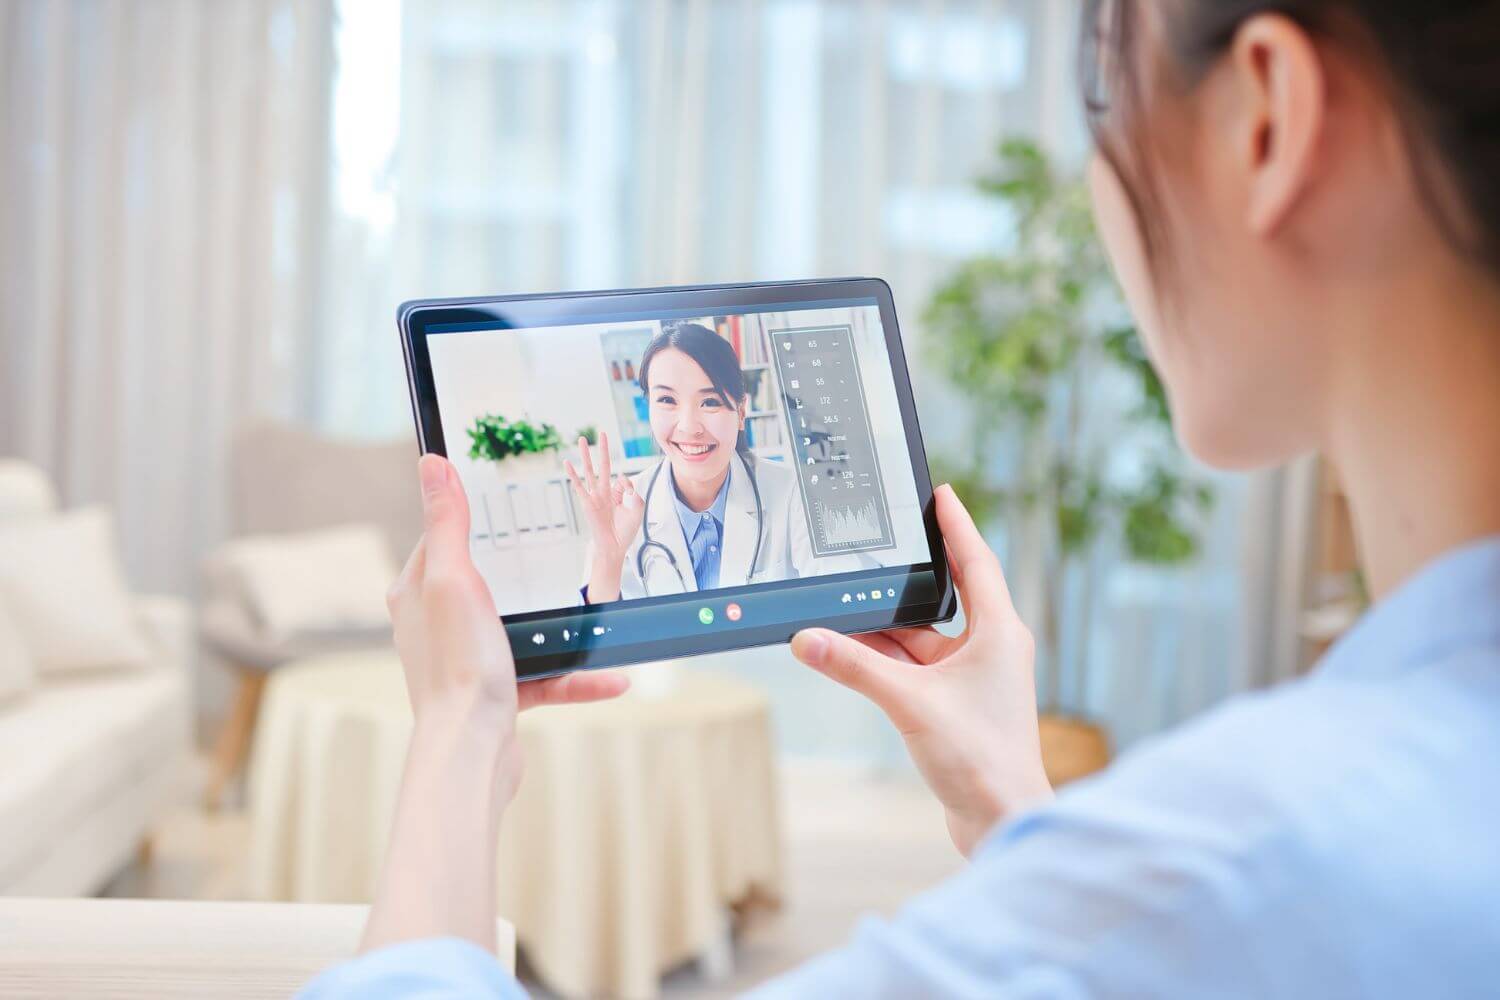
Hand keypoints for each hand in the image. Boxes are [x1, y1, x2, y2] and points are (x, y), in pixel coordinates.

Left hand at [388, 453, 630, 727]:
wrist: (471, 752)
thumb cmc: (457, 667)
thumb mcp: (454, 579)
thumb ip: (448, 522)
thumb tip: (432, 462)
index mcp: (419, 594)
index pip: (442, 538)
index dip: (471, 517)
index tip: (507, 499)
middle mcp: (438, 627)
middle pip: (489, 582)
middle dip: (529, 572)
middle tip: (565, 553)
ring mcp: (469, 662)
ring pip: (526, 632)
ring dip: (567, 629)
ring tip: (603, 616)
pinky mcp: (499, 695)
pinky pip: (546, 676)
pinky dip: (579, 676)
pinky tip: (614, 677)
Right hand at [564, 432, 645, 601]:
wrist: (614, 546)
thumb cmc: (626, 529)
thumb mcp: (637, 508)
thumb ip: (633, 491)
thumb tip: (621, 476)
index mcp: (617, 492)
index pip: (623, 479)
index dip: (627, 486)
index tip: (628, 496)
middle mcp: (605, 491)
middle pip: (603, 465)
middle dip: (603, 449)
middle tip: (602, 433)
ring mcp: (595, 495)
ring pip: (590, 470)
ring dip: (586, 455)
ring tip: (582, 439)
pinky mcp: (587, 502)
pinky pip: (579, 485)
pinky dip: (572, 474)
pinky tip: (567, 462)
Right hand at [790, 485, 1050, 855]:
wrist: (1002, 821)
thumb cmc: (980, 760)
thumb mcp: (909, 702)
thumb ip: (854, 668)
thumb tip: (807, 639)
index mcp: (999, 632)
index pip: (977, 561)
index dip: (958, 525)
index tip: (941, 493)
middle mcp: (991, 649)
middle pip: (942, 599)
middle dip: (905, 580)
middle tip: (878, 546)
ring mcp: (975, 679)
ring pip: (922, 640)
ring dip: (885, 630)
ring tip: (842, 608)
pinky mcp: (957, 706)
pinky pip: (916, 668)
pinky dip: (886, 661)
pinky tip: (852, 653)